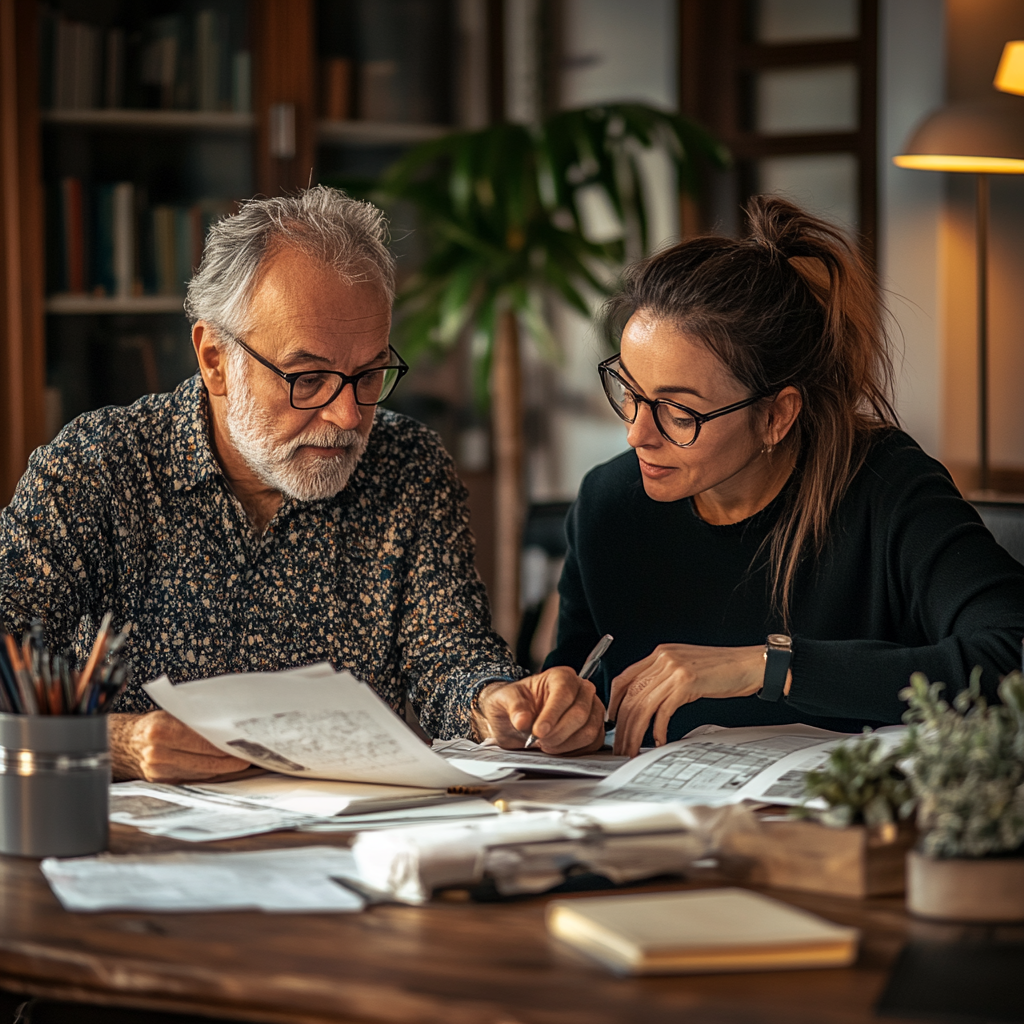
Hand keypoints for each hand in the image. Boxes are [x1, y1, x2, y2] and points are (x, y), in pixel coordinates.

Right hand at [109, 711, 250, 781]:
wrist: (125, 743)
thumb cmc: (153, 725)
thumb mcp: (171, 714)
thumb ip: (195, 721)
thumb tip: (226, 725)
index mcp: (162, 730)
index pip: (203, 742)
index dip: (225, 746)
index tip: (243, 746)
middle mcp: (158, 752)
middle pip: (204, 760)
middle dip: (229, 761)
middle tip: (247, 757)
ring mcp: (159, 770)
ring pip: (200, 772)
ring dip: (222, 769)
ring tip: (238, 763)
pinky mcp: (161, 782)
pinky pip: (192, 778)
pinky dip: (208, 774)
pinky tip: (220, 769)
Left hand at [473, 667, 604, 754]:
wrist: (516, 720)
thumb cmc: (514, 705)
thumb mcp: (503, 700)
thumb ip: (513, 706)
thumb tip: (522, 720)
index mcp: (560, 676)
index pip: (565, 693)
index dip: (552, 715)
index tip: (538, 732)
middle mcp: (580, 689)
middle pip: (580, 713)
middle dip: (558, 733)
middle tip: (539, 741)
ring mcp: (591, 709)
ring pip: (589, 731)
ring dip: (565, 744)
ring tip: (546, 744)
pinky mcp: (594, 728)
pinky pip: (593, 744)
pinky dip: (574, 751)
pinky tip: (557, 748)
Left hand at [608, 644, 771, 756]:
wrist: (750, 664)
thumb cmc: (722, 669)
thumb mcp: (686, 666)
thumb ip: (665, 676)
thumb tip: (646, 700)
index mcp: (659, 653)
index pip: (624, 678)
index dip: (614, 702)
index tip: (612, 721)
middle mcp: (662, 658)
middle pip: (630, 696)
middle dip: (622, 725)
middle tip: (621, 745)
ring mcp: (673, 669)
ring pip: (643, 706)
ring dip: (635, 732)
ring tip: (634, 749)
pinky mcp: (686, 682)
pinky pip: (663, 711)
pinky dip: (658, 729)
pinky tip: (659, 740)